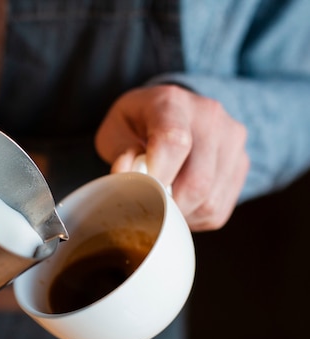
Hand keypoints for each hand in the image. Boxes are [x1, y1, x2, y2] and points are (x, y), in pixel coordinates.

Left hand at [95, 85, 248, 230]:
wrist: (173, 112)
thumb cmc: (137, 125)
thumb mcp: (115, 131)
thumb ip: (120, 152)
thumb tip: (126, 175)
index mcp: (172, 103)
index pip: (174, 142)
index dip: (157, 176)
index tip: (141, 193)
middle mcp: (209, 117)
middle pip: (197, 181)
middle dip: (167, 205)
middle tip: (148, 206)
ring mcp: (232, 140)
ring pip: (210, 201)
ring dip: (182, 214)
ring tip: (163, 204)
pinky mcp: (242, 163)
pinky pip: (220, 208)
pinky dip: (196, 216)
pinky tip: (181, 203)